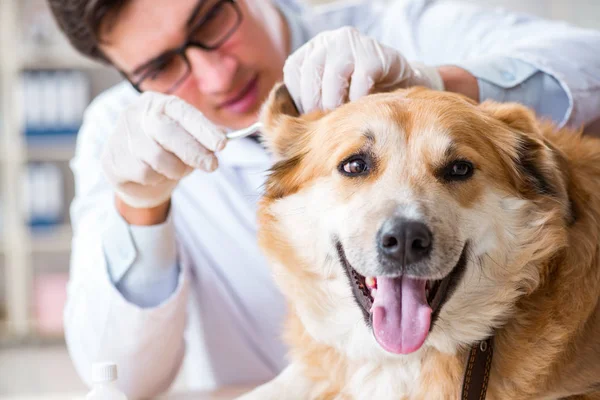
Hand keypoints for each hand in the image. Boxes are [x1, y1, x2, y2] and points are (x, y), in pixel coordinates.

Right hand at [101, 91, 226, 208]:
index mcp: (157, 102)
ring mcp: (120, 135)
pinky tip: (156, 175)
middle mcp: (135, 113)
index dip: (203, 128)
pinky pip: (144, 173)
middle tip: (212, 165)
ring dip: (176, 169)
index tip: (222, 144)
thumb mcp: (186, 138)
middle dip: (194, 152)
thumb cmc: (166, 150)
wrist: (134, 174)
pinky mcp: (112, 158)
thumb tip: (225, 137)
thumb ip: (202, 137)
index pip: (182, 112)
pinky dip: (157, 178)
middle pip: (167, 133)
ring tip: (178, 170)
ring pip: (157, 158)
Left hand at [283, 26, 444, 112]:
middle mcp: (329, 41)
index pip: (294, 70)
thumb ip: (308, 104)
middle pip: (311, 71)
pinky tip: (360, 111)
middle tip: (322, 126)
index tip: (308, 119)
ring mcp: (353, 44)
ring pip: (334, 74)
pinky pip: (361, 81)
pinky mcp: (375, 55)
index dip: (298, 98)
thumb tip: (283, 127)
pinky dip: (358, 101)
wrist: (399, 88)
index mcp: (313, 50)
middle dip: (314, 103)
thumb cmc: (356, 97)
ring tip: (340, 120)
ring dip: (335, 103)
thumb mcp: (328, 97)